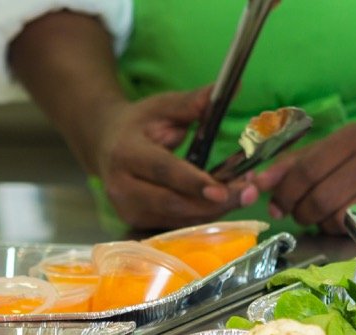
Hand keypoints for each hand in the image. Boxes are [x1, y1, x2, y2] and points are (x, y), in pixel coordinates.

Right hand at [91, 88, 257, 230]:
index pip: (163, 171)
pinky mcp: (137, 222)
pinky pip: (176, 225)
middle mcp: (122, 187)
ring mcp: (128, 209)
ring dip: (214, 211)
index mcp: (127, 154)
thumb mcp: (162, 106)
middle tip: (249, 193)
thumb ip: (194, 103)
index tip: (222, 190)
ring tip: (245, 194)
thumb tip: (234, 88)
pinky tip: (226, 202)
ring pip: (178, 219)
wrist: (105, 145)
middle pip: (172, 203)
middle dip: (213, 203)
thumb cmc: (139, 124)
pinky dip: (204, 216)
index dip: (193, 182)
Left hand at [253, 122, 355, 233]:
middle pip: (318, 197)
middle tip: (302, 215)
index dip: (283, 194)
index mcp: (352, 137)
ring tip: (325, 218)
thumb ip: (294, 164)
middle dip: (301, 213)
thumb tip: (256, 184)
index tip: (276, 206)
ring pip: (337, 216)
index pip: (305, 170)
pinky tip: (345, 223)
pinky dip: (343, 230)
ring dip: (322, 225)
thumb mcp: (334, 148)